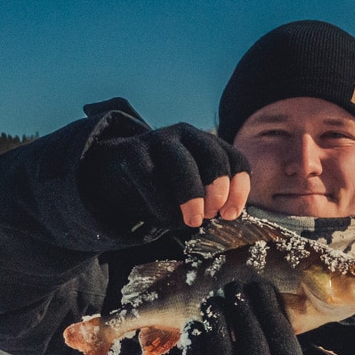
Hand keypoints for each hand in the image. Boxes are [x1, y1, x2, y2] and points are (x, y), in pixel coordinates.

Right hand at [80, 122, 250, 229]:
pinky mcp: (132, 150)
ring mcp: (158, 139)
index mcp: (207, 142)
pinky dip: (162, 203)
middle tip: (210, 215)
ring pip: (182, 163)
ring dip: (191, 196)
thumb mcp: (193, 190)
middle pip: (212, 157)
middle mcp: (185, 134)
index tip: (230, 214)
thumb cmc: (164, 186)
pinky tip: (166, 220)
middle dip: (217, 190)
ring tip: (193, 221)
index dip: (239, 189)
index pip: (234, 159)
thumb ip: (212, 198)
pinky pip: (151, 177)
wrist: (116, 172)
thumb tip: (228, 213)